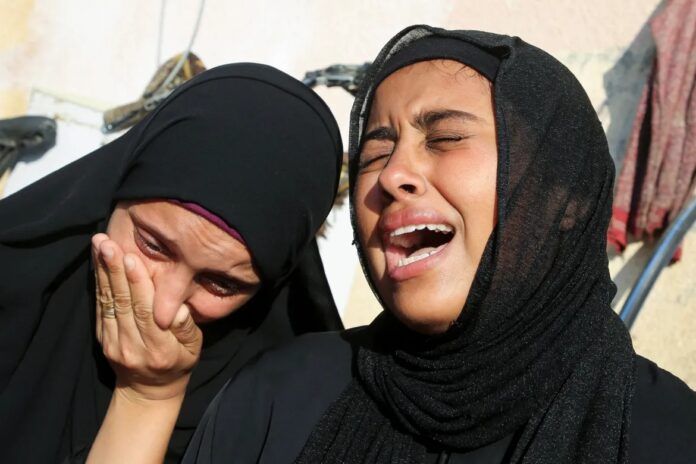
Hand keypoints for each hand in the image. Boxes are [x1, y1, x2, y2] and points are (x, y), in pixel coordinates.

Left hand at [92, 233, 202, 400]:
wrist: (148, 390)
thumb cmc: (179, 361)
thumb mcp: (194, 347)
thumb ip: (186, 327)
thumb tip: (177, 308)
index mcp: (159, 349)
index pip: (146, 312)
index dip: (138, 285)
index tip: (132, 258)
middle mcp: (132, 347)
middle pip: (123, 303)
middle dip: (115, 270)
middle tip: (108, 243)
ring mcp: (113, 344)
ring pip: (108, 303)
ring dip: (102, 272)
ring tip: (99, 245)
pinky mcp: (101, 339)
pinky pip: (99, 307)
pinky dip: (99, 282)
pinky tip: (98, 262)